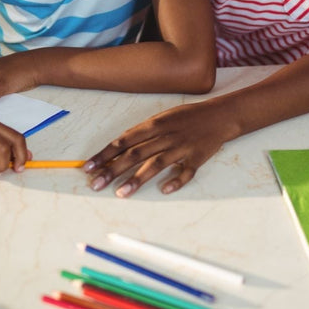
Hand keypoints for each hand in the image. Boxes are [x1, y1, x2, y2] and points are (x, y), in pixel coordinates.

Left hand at [84, 101, 234, 196]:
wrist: (219, 115)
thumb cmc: (186, 117)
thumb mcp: (161, 118)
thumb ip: (141, 134)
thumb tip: (117, 150)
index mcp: (154, 124)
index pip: (123, 141)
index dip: (105, 154)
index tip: (88, 167)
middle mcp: (165, 136)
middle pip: (135, 154)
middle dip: (113, 170)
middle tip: (96, 185)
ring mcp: (181, 147)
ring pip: (156, 164)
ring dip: (137, 179)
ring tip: (121, 193)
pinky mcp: (197, 158)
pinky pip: (185, 172)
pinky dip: (176, 181)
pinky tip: (164, 190)